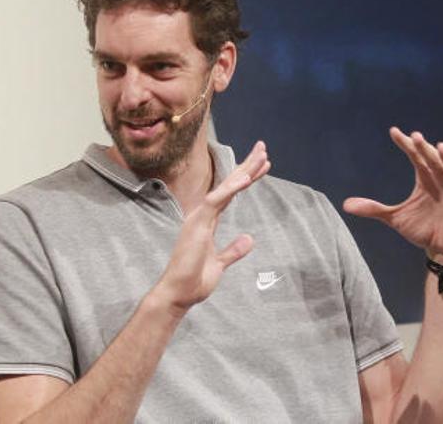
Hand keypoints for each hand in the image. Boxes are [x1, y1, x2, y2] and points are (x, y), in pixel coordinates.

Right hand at [153, 141, 270, 312]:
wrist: (178, 294)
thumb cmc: (194, 280)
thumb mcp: (220, 263)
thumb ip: (233, 250)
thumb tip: (250, 238)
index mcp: (208, 220)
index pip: (231, 193)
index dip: (247, 177)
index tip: (263, 165)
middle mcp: (203, 214)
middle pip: (229, 184)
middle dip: (247, 165)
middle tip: (264, 148)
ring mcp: (199, 217)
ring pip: (225, 187)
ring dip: (244, 170)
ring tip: (261, 155)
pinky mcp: (197, 224)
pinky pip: (216, 201)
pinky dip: (231, 189)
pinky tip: (246, 178)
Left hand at [344, 127, 442, 264]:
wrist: (442, 250)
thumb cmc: (422, 229)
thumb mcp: (395, 218)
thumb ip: (374, 209)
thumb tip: (346, 205)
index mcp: (424, 178)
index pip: (415, 156)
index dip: (406, 144)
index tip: (393, 132)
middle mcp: (440, 179)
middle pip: (433, 158)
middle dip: (425, 148)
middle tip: (415, 137)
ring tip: (440, 147)